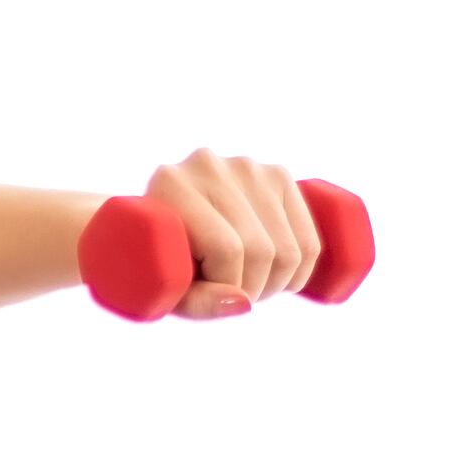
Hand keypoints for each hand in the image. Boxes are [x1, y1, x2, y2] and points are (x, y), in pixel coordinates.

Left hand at [137, 150, 318, 316]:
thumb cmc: (157, 263)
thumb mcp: (166, 290)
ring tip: (249, 282)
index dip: (227, 286)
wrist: (158, 224)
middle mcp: (210, 165)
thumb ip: (198, 302)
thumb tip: (244, 303)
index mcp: (171, 184)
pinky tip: (275, 273)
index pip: (227, 249)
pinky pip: (309, 241)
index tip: (213, 294)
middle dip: (252, 289)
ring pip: (290, 251)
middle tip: (232, 292)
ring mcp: (249, 167)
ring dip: (275, 284)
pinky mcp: (277, 176)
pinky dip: (299, 271)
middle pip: (261, 251)